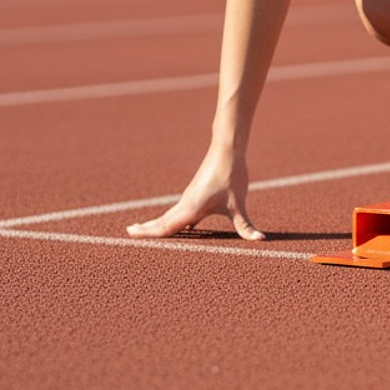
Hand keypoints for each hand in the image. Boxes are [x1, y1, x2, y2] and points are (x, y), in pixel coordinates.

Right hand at [126, 147, 264, 241]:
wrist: (228, 149)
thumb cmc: (231, 175)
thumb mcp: (238, 204)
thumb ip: (246, 225)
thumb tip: (260, 240)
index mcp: (191, 208)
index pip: (165, 226)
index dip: (148, 233)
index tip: (130, 234)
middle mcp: (186, 203)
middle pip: (162, 221)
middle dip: (147, 229)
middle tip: (129, 233)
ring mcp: (190, 198)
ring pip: (171, 215)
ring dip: (158, 223)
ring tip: (145, 230)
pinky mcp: (198, 193)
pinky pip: (182, 211)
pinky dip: (175, 219)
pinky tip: (185, 226)